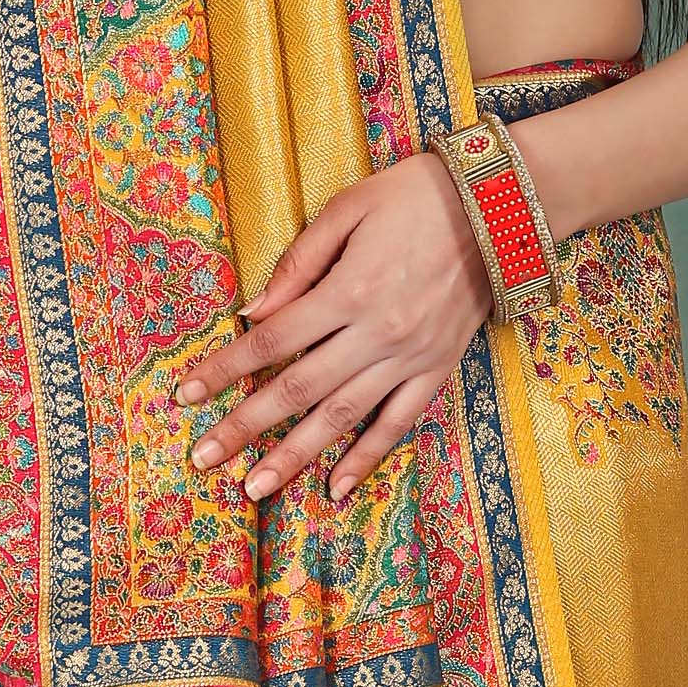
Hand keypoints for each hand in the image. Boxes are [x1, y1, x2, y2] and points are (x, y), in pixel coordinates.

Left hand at [177, 155, 492, 504]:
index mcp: (348, 291)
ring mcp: (409, 357)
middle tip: (204, 458)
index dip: (225, 369)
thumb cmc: (416, 197)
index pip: (271, 340)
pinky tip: (336, 487)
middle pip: (297, 389)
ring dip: (295, 456)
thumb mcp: (348, 209)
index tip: (185, 395)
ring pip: (342, 417)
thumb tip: (252, 312)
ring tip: (256, 489)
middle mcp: (376, 333)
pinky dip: (367, 457)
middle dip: (245, 427)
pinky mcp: (437, 369)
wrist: (502, 207)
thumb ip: (299, 265)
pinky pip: (398, 423)